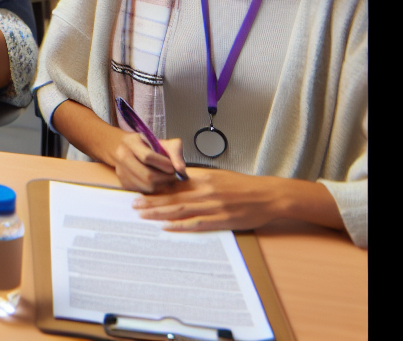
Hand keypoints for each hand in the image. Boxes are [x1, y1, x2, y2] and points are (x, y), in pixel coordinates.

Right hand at [104, 131, 186, 192]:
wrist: (123, 148)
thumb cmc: (147, 145)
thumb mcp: (161, 142)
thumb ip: (175, 152)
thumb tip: (181, 171)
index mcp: (130, 142)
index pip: (147, 157)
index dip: (164, 164)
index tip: (172, 167)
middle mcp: (121, 156)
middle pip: (147, 175)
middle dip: (165, 178)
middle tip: (172, 176)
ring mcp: (120, 171)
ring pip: (146, 186)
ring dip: (160, 186)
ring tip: (165, 179)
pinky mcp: (123, 183)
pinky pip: (142, 191)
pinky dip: (153, 189)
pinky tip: (156, 182)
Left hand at [132, 168, 287, 231]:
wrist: (268, 196)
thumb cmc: (244, 186)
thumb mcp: (218, 176)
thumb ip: (197, 179)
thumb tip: (177, 182)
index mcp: (203, 177)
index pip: (173, 182)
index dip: (155, 187)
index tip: (140, 189)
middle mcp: (205, 190)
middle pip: (172, 196)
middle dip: (150, 200)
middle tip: (133, 204)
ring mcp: (213, 206)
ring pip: (180, 209)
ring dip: (159, 212)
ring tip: (142, 215)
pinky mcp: (221, 219)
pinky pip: (196, 223)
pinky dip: (179, 225)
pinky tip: (166, 227)